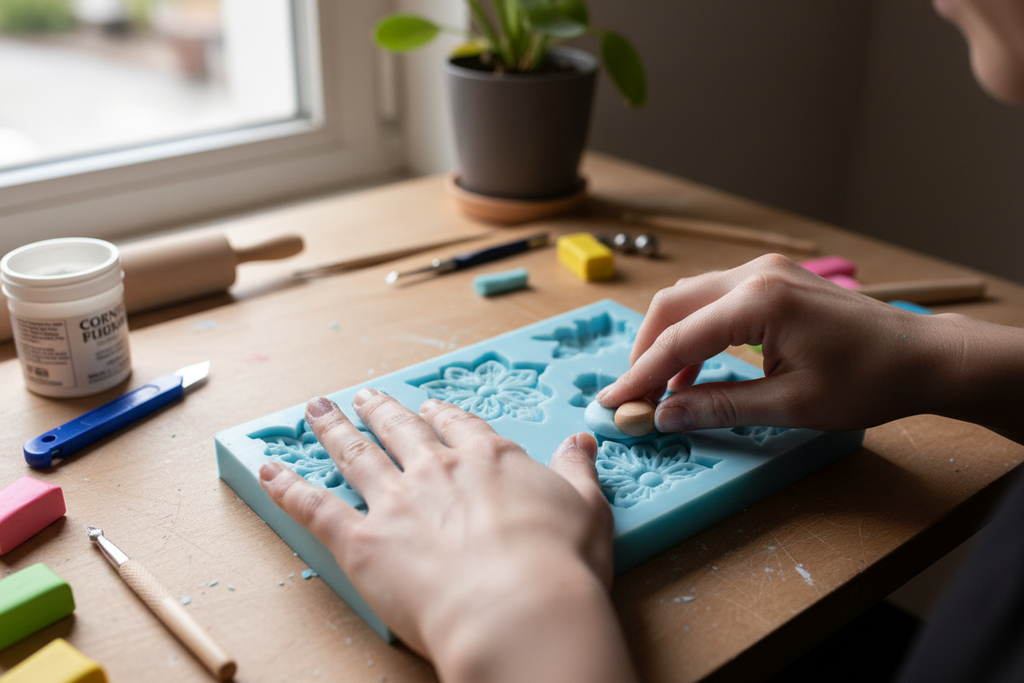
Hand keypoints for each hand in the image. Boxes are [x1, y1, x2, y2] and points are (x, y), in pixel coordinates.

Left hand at [260, 391, 637, 682]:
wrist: (518, 610)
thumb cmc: (560, 565)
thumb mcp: (587, 509)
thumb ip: (577, 471)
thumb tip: (582, 439)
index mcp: (488, 459)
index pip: (458, 427)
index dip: (442, 415)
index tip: (430, 405)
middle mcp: (437, 470)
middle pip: (402, 430)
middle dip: (381, 410)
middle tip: (365, 396)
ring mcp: (395, 501)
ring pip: (355, 454)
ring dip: (333, 430)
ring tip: (317, 410)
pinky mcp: (361, 540)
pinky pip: (314, 506)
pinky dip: (287, 486)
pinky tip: (268, 469)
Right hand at [598, 254, 1018, 433]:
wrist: (923, 357)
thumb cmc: (869, 382)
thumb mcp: (791, 404)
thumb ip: (721, 406)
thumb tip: (665, 416)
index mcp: (759, 301)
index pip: (679, 338)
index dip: (641, 374)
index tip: (615, 402)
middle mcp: (756, 274)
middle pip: (673, 305)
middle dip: (646, 351)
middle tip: (632, 394)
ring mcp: (765, 271)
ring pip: (690, 298)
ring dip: (669, 340)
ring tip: (660, 387)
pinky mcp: (773, 279)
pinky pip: (715, 299)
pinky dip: (696, 331)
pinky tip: (695, 368)